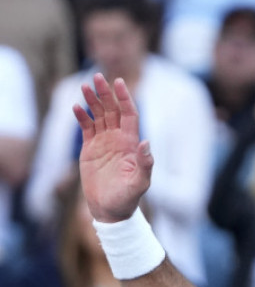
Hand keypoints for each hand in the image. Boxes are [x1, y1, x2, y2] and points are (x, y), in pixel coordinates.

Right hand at [74, 75, 153, 222]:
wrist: (110, 210)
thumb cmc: (128, 198)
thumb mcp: (140, 183)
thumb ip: (145, 164)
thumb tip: (146, 143)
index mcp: (131, 144)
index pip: (129, 114)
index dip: (125, 98)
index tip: (119, 82)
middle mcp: (118, 139)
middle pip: (113, 110)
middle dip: (106, 93)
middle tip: (96, 77)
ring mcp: (104, 143)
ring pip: (99, 116)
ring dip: (93, 101)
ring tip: (85, 86)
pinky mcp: (90, 149)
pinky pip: (86, 128)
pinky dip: (82, 117)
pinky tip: (77, 107)